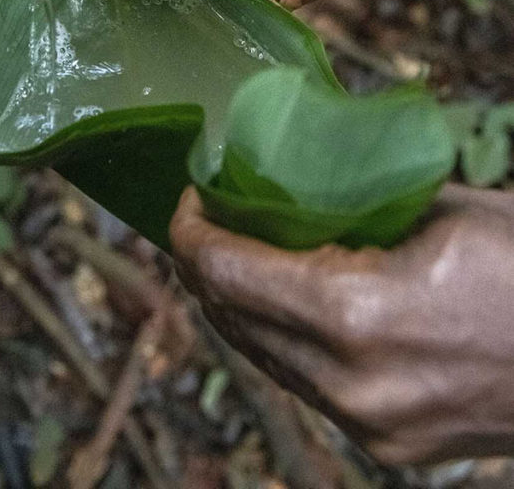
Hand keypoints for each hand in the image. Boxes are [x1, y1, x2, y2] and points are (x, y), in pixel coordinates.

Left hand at [170, 184, 513, 465]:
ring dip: (237, 304)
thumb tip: (295, 183)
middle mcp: (351, 383)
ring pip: (263, 358)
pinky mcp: (389, 447)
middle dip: (204, 264)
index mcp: (357, 312)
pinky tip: (284, 302)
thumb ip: (357, 204)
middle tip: (205, 216)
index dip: (190, 229)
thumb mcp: (442, 209)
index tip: (191, 193)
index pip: (226, 272)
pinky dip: (281, 338)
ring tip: (236, 253)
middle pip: (232, 319)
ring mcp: (371, 426)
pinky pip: (307, 385)